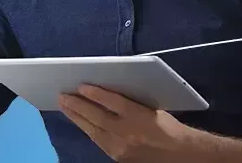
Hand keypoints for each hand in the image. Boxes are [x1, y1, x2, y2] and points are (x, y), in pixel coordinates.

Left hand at [58, 84, 195, 161]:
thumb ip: (130, 101)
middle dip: (78, 105)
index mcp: (141, 117)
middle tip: (62, 95)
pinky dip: (86, 129)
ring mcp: (121, 147)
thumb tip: (106, 90)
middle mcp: (129, 133)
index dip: (96, 94)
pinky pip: (97, 140)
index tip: (81, 85)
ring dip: (76, 117)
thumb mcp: (152, 107)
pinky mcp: (117, 157)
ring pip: (93, 130)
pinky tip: (78, 121)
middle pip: (98, 117)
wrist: (179, 154)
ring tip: (64, 106)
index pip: (114, 103)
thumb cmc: (167, 125)